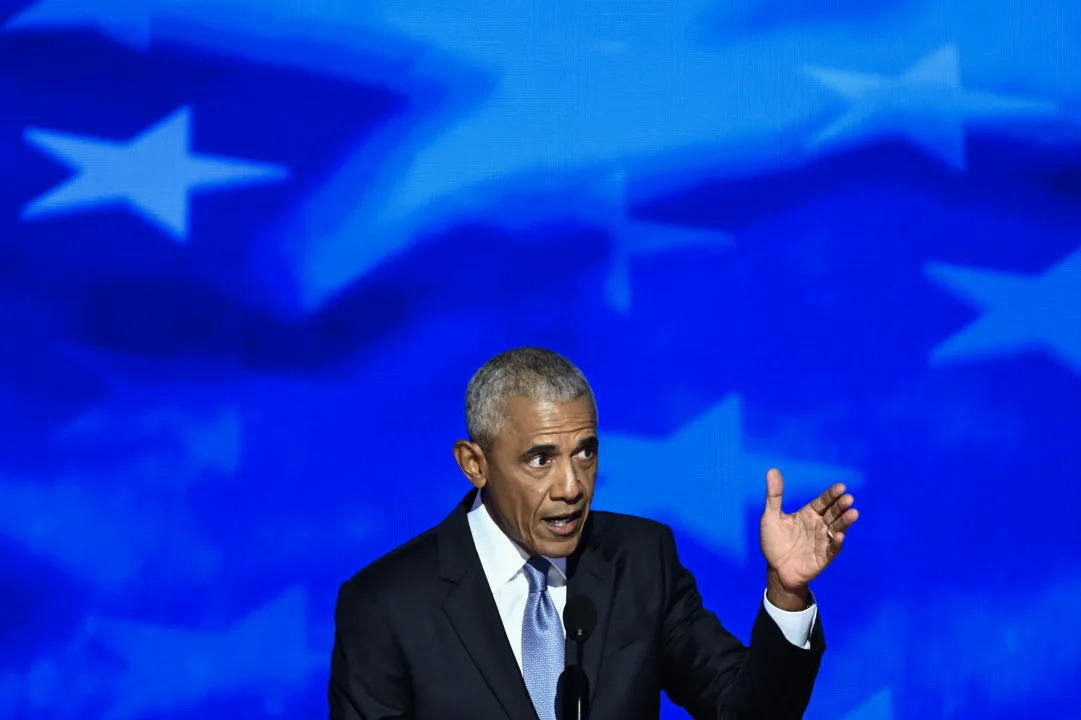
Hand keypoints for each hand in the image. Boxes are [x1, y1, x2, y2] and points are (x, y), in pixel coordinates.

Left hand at [760, 468, 857, 603]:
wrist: (776, 570)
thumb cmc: (774, 542)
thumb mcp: (770, 517)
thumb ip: (774, 496)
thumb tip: (772, 470)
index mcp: (808, 514)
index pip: (822, 502)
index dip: (831, 495)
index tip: (841, 487)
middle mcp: (819, 526)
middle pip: (832, 513)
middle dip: (841, 506)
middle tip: (848, 499)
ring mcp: (823, 541)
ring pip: (837, 529)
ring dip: (845, 522)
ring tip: (853, 513)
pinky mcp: (824, 557)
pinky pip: (833, 549)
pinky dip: (837, 543)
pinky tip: (840, 536)